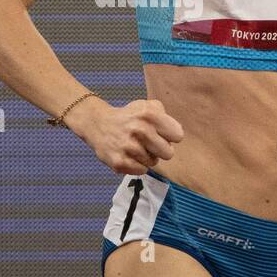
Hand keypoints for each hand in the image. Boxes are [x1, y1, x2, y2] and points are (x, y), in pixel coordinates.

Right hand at [68, 97, 183, 175]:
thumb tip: (175, 134)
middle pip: (168, 153)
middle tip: (149, 144)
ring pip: (154, 162)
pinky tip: (129, 155)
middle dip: (160, 150)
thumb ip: (165, 117)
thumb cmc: (129, 117)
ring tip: (135, 147)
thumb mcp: (147, 106)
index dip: (170, 136)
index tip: (160, 134)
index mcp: (149, 114)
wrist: (98, 124)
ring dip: (147, 157)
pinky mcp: (120, 161)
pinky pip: (142, 170)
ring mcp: (129, 146)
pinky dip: (137, 165)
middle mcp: (140, 129)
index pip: (177, 135)